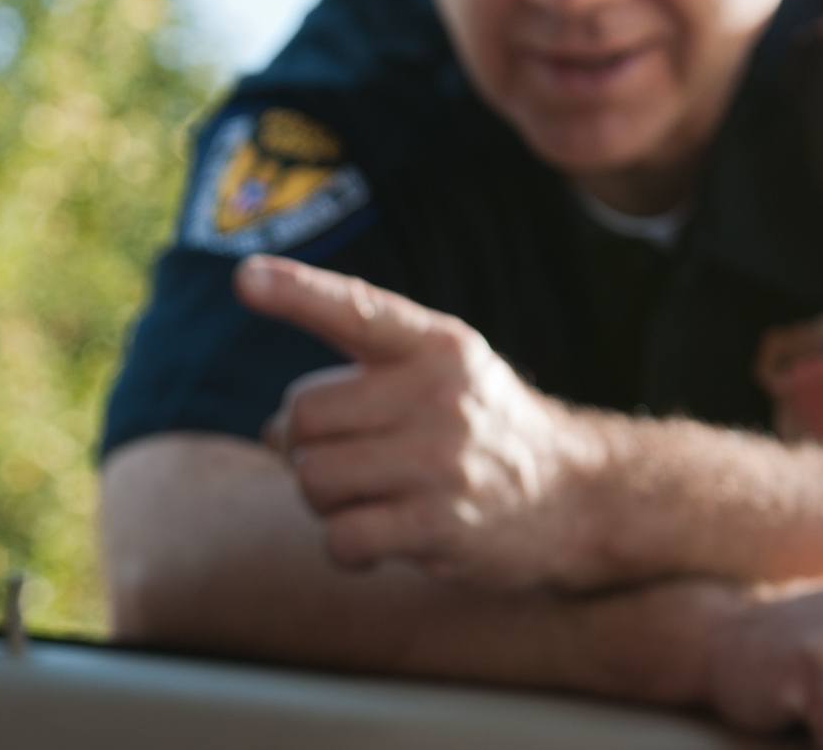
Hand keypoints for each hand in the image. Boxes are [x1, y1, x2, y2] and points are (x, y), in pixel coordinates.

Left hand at [239, 254, 605, 590]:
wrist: (576, 495)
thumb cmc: (480, 428)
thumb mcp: (442, 370)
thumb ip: (359, 373)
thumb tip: (271, 431)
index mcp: (436, 345)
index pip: (357, 309)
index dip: (297, 292)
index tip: (245, 277)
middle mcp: (440, 395)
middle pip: (301, 416)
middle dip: (302, 445)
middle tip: (349, 455)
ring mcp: (441, 462)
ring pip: (312, 479)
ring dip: (322, 498)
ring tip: (369, 495)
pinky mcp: (440, 527)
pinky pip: (342, 538)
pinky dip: (346, 546)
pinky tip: (377, 538)